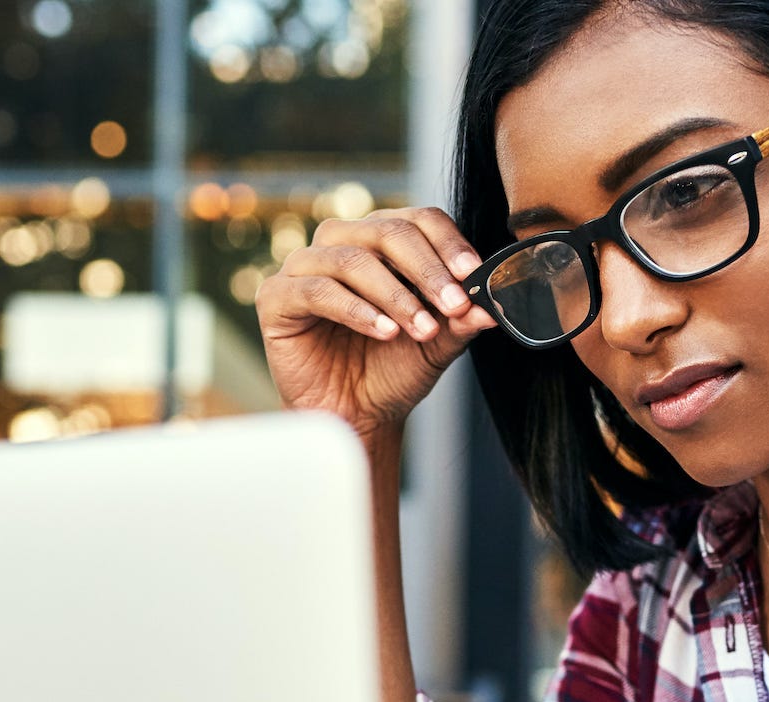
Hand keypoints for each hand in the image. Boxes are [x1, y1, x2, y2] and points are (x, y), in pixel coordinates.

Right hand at [255, 206, 500, 452]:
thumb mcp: (436, 345)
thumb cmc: (392, 370)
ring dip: (395, 294)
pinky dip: (357, 309)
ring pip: (353, 260)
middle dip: (427, 269)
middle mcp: (341, 243)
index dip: (448, 243)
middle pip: (387, 231)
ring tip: (422, 329)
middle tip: (454, 304)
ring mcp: (304, 267)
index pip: (417, 220)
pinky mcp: (277, 297)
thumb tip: (491, 305)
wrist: (355, 416)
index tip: (473, 275)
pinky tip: (384, 331)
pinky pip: (318, 290)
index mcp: (381, 242)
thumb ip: (460, 321)